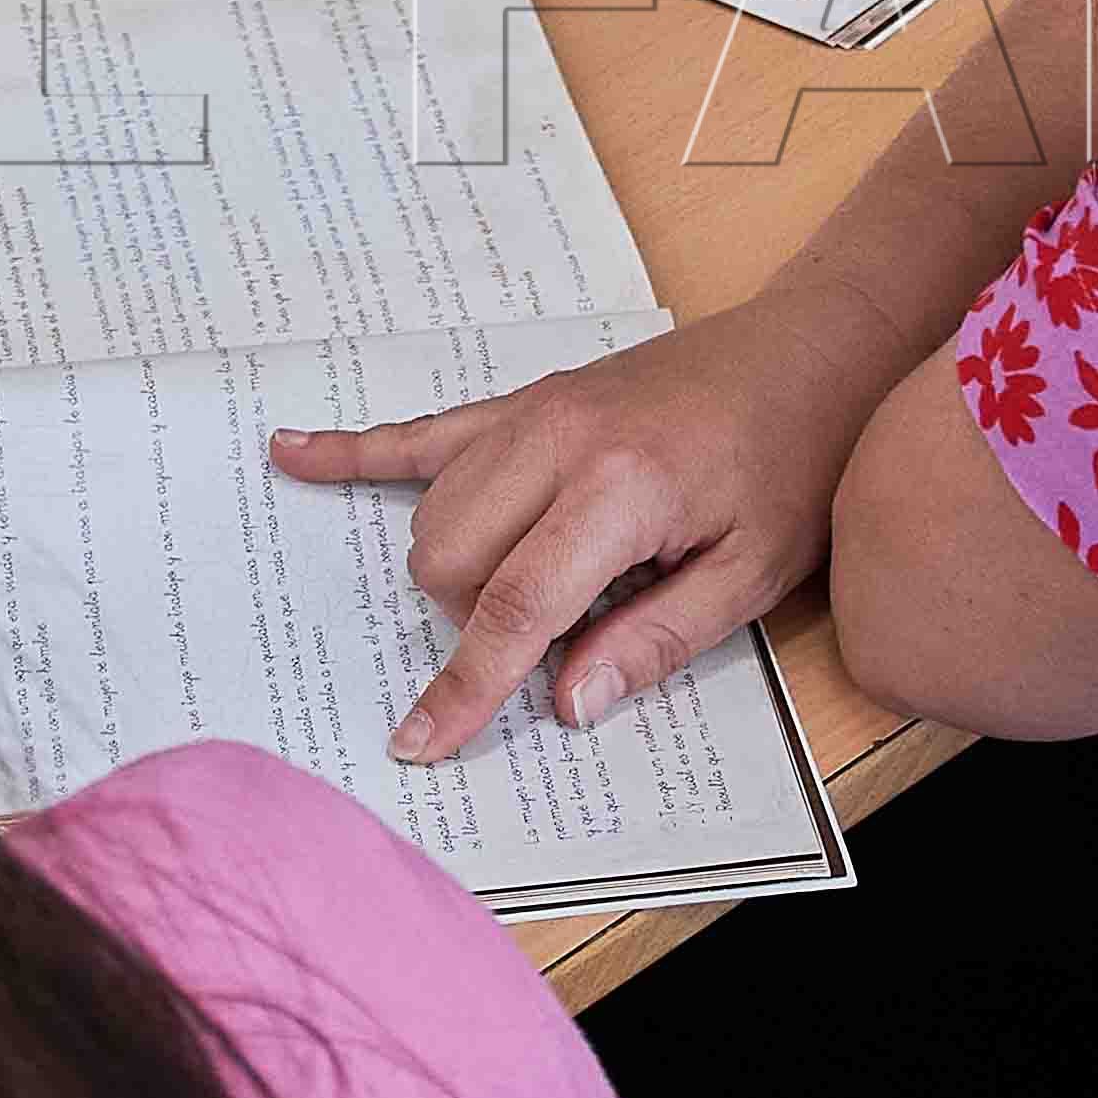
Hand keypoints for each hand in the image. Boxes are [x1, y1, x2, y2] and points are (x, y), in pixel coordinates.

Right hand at [270, 303, 904, 759]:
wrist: (807, 354)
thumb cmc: (789, 467)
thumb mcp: (751, 573)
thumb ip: (654, 639)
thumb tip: (567, 702)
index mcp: (618, 491)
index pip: (514, 607)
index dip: (465, 686)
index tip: (420, 742)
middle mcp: (556, 442)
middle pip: (448, 560)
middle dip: (476, 620)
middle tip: (564, 627)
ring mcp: (532, 413)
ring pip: (433, 513)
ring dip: (458, 568)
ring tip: (544, 577)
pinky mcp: (526, 401)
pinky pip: (423, 430)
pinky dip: (354, 449)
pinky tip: (289, 451)